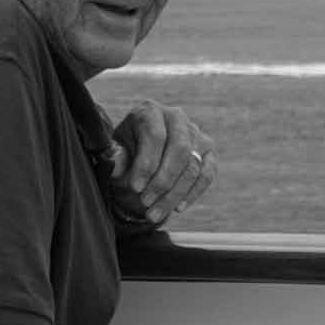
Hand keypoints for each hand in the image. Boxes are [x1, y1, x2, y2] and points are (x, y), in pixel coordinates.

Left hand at [109, 101, 215, 226]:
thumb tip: (115, 162)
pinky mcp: (208, 152)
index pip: (155, 136)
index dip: (146, 164)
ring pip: (193, 166)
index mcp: (151, 111)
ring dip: (174, 194)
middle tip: (146, 202)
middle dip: (162, 181)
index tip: (135, 187)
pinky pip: (206, 175)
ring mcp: (197, 134)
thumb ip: (116, 155)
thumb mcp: (117, 150)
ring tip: (154, 214)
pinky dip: (193, 194)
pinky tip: (177, 208)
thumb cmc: (128, 148)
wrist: (145, 149)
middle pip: (179, 150)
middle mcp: (177, 118)